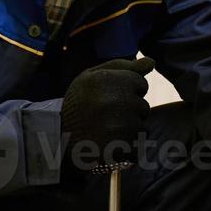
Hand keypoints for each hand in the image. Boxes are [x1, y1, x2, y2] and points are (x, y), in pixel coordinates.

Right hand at [60, 57, 154, 171]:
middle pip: (143, 106)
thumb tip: (152, 62)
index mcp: (107, 78)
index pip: (141, 84)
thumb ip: (123, 67)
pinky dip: (126, 147)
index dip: (127, 92)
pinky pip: (137, 146)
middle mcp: (114, 100)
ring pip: (141, 127)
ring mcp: (119, 124)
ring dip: (128, 130)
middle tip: (105, 117)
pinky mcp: (120, 146)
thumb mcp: (92, 77)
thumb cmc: (78, 104)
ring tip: (105, 130)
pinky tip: (108, 143)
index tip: (109, 98)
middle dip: (129, 112)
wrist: (58, 138)